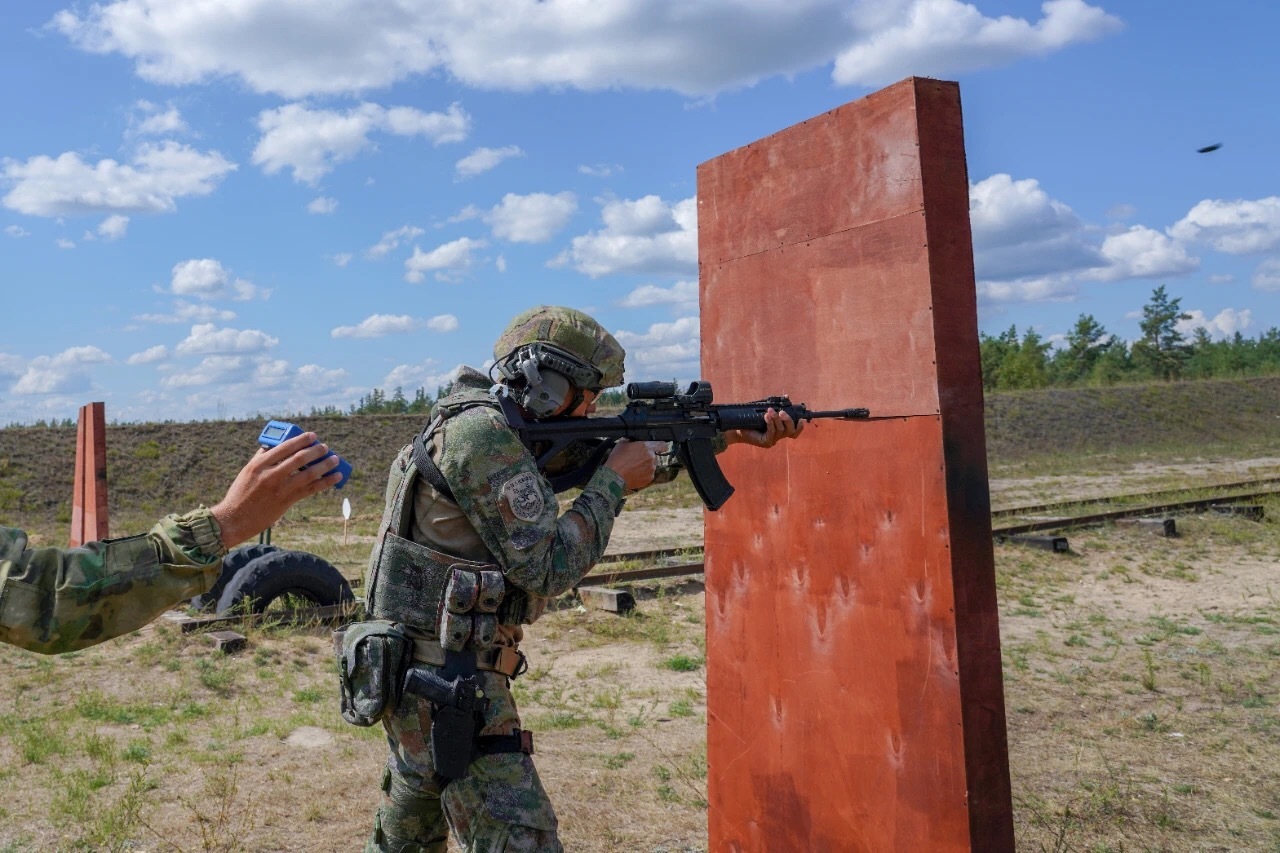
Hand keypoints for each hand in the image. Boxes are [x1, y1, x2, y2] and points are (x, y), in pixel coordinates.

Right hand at [209, 432, 341, 547]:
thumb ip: (262, 458)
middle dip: (316, 451)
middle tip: (325, 447)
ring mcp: (279, 489)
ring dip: (325, 465)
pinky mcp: (286, 501)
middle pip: (299, 458)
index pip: (284, 447)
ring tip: (335, 459)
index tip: (313, 436)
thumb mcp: (247, 471)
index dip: (301, 440)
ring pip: (308, 473)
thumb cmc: (240, 493)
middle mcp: (270, 475)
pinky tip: (336, 477)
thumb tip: (274, 445)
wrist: (233, 519)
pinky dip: (325, 482)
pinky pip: (310, 489)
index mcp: (259, 464)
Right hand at [603, 440, 664, 491]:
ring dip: (645, 466)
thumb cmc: (617, 459)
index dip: (660, 446)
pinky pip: (648, 475)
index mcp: (646, 447)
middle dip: (646, 457)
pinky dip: (643, 474)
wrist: (614, 476)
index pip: (661, 445)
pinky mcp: (649, 478)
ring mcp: (651, 469)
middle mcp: (651, 458)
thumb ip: (632, 442)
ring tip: (633, 468)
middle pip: (653, 456)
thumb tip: (634, 442)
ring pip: (651, 466)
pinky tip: (634, 474)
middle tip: (636, 460)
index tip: (660, 448)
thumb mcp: (622, 444)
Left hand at [725, 408, 803, 448]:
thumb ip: (776, 404)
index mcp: (780, 430)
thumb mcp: (765, 409)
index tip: (801, 419)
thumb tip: (787, 396)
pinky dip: (770, 423)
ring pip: (781, 430)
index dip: (800, 427)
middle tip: (781, 412)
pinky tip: (766, 417)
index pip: (794, 432)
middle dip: (788, 420)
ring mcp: (772, 440)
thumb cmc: (751, 418)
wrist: (737, 427)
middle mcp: (778, 436)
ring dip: (776, 419)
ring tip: (770, 411)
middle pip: (791, 431)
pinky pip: (772, 433)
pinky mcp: (766, 442)